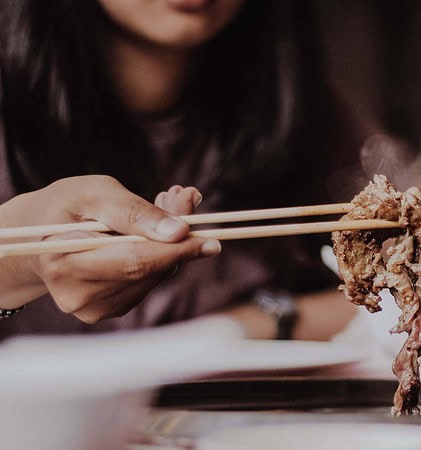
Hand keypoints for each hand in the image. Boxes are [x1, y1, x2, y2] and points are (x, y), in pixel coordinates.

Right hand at [0, 176, 220, 322]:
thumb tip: (180, 232)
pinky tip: (152, 233)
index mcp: (63, 264)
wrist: (37, 234)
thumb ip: (136, 212)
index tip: (211, 237)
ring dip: (171, 245)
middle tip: (187, 200)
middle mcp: (76, 295)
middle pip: (148, 271)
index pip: (133, 262)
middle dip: (178, 238)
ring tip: (164, 207)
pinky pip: (149, 282)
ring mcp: (93, 308)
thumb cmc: (65, 207)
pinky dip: (160, 256)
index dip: (176, 250)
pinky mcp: (109, 309)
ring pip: (153, 277)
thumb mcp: (95, 193)